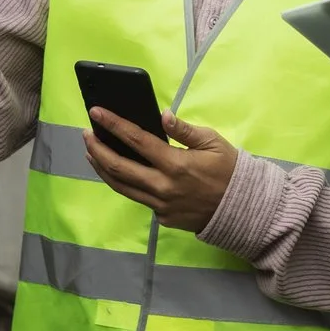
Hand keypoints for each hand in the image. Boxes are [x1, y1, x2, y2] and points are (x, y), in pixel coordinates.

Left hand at [84, 109, 237, 232]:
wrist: (243, 209)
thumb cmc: (229, 171)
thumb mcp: (213, 142)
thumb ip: (184, 130)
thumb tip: (162, 115)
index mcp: (176, 165)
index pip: (136, 140)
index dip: (113, 124)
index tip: (96, 112)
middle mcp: (163, 187)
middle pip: (118, 167)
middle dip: (97, 148)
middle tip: (86, 134)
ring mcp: (161, 205)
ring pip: (121, 186)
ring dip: (102, 167)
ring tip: (91, 152)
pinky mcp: (162, 217)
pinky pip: (138, 198)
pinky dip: (124, 182)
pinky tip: (117, 171)